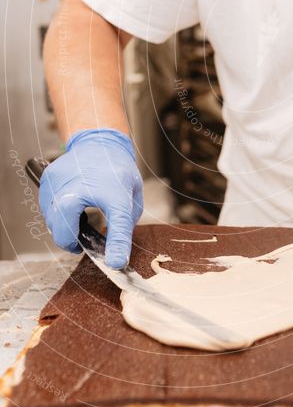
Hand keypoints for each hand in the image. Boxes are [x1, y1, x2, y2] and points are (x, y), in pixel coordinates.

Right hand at [39, 129, 142, 268]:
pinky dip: (56, 214)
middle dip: (70, 241)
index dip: (116, 247)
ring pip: (52, 220)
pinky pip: (47, 208)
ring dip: (63, 227)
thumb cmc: (117, 171)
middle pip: (63, 228)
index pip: (117, 223)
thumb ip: (123, 226)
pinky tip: (70, 206)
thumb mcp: (131, 198)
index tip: (115, 264)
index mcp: (113, 191)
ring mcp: (60, 182)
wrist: (99, 142)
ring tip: (78, 217)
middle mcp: (82, 186)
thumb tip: (116, 255)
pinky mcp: (47, 181)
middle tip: (80, 244)